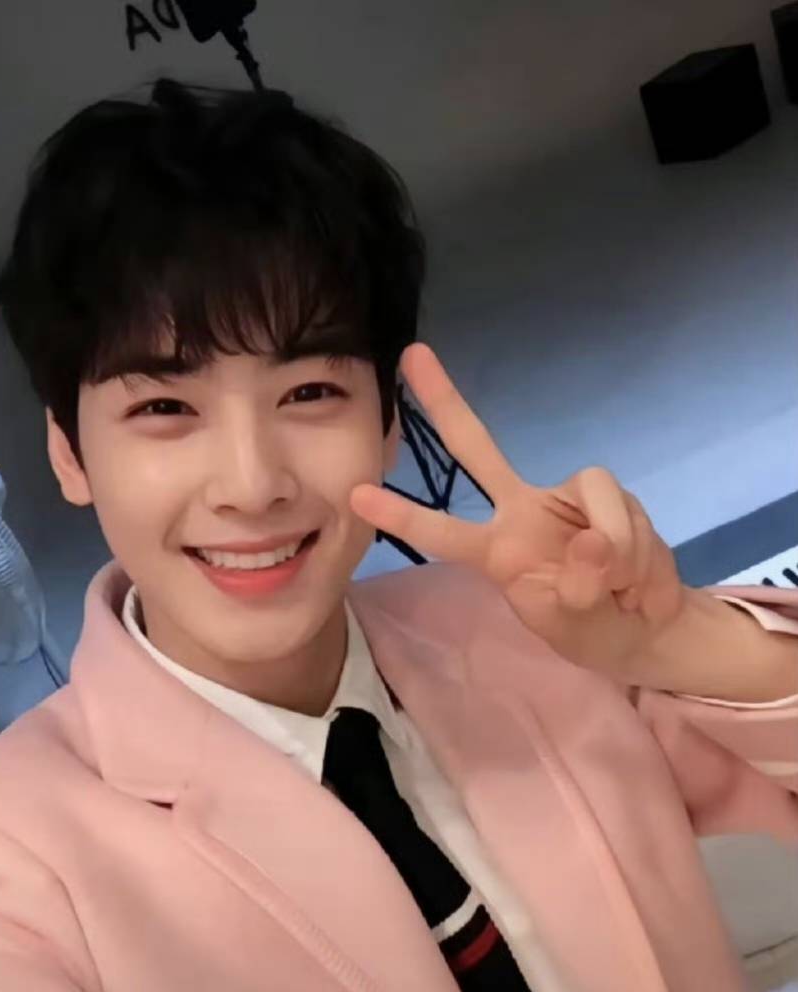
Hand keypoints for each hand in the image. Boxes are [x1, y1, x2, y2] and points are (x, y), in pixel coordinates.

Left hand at [350, 343, 688, 678]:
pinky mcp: (611, 498)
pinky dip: (642, 556)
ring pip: (594, 493)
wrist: (643, 629)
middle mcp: (521, 511)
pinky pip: (627, 513)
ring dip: (619, 550)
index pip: (442, 530)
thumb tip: (593, 541)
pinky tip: (642, 586)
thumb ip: (577, 590)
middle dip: (444, 401)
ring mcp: (567, 499)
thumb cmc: (589, 628)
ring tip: (625, 594)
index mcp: (495, 552)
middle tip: (412, 354)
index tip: (354, 495)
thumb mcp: (574, 625)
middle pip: (478, 448)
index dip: (403, 514)